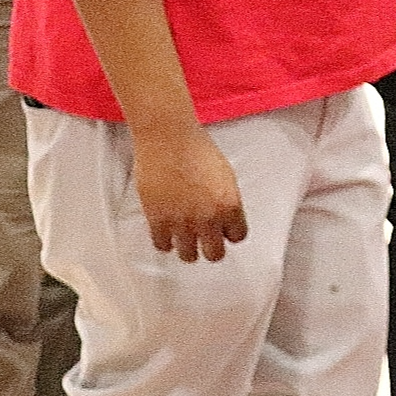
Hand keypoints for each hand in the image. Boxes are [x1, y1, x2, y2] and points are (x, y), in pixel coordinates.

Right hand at [134, 123, 245, 261]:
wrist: (169, 139)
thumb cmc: (197, 149)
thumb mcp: (225, 175)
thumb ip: (226, 201)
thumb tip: (224, 217)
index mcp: (230, 206)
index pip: (238, 236)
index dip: (230, 234)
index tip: (224, 233)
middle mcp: (208, 218)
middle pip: (215, 254)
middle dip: (211, 249)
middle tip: (205, 243)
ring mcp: (183, 221)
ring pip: (188, 256)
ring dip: (187, 249)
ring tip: (184, 241)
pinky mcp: (158, 220)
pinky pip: (162, 246)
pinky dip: (165, 242)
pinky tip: (166, 234)